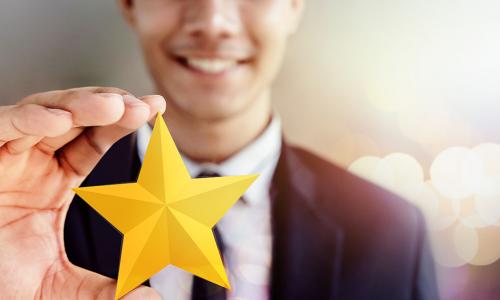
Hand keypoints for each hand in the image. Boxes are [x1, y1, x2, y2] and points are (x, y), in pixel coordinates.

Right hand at [0, 87, 164, 298]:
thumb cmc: (2, 282)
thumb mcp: (59, 288)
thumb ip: (103, 292)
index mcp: (53, 182)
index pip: (94, 142)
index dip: (123, 124)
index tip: (155, 109)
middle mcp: (30, 163)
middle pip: (75, 119)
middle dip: (109, 107)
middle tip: (141, 106)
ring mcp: (4, 158)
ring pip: (43, 112)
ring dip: (79, 105)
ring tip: (114, 106)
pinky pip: (2, 128)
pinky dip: (28, 119)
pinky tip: (59, 119)